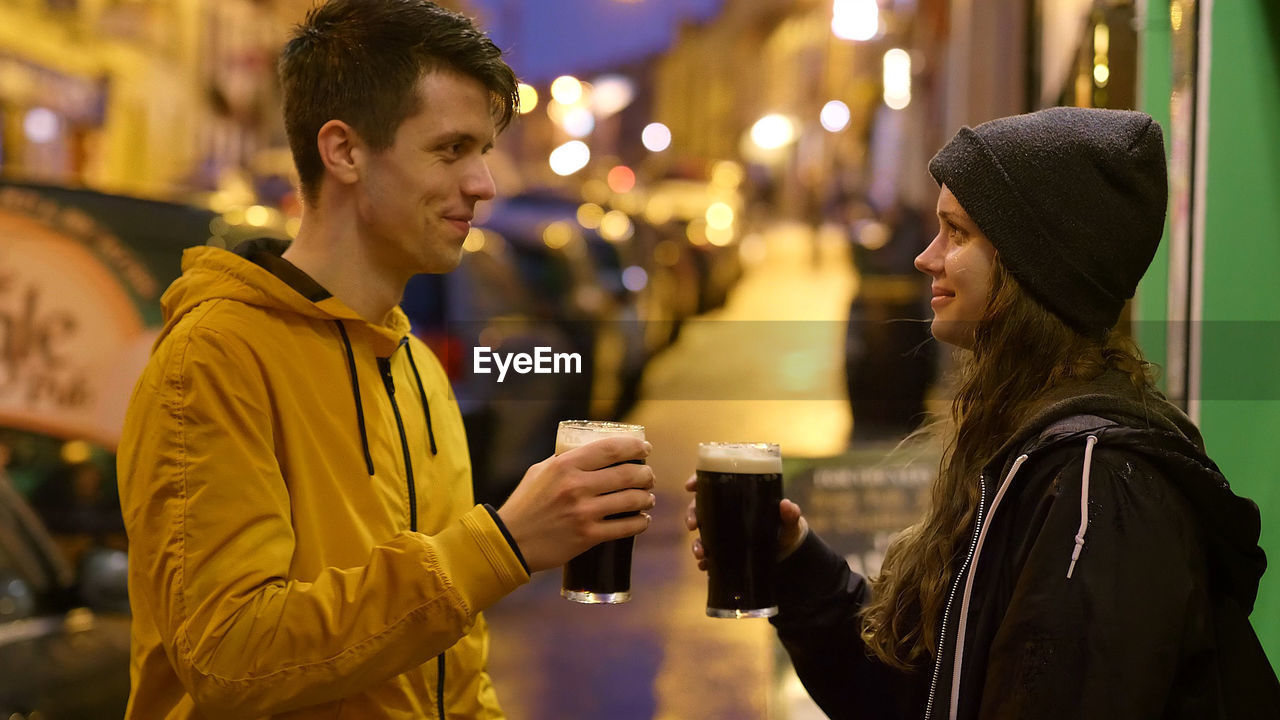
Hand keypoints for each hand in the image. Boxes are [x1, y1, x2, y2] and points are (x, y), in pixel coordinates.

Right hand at [498, 437, 654, 572]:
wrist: (511, 541)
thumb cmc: (525, 504)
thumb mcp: (540, 471)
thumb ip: (564, 461)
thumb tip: (589, 452)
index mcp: (565, 466)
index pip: (610, 449)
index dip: (634, 447)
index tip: (646, 449)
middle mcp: (577, 487)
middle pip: (627, 474)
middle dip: (646, 475)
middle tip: (649, 477)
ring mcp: (584, 513)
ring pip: (631, 501)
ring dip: (646, 498)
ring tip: (648, 498)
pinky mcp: (588, 536)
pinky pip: (625, 528)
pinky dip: (640, 523)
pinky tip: (642, 520)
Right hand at [683, 473, 808, 571]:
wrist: (788, 555)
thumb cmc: (786, 529)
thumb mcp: (789, 521)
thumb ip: (790, 514)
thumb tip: (787, 506)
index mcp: (738, 498)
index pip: (713, 484)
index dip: (699, 482)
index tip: (689, 486)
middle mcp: (726, 513)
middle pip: (700, 508)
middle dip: (691, 515)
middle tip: (692, 525)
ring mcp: (723, 533)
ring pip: (702, 534)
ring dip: (696, 543)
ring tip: (701, 553)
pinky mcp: (724, 551)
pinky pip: (709, 555)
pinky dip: (704, 561)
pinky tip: (704, 565)